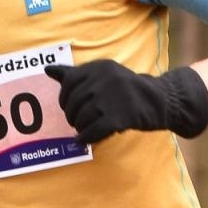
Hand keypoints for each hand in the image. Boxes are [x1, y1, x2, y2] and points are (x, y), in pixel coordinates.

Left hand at [44, 60, 207, 144]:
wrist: (160, 100)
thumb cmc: (128, 89)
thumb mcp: (104, 75)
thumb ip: (75, 74)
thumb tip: (46, 69)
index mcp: (99, 67)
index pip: (69, 83)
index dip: (65, 99)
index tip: (70, 107)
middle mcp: (104, 80)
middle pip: (73, 103)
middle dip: (72, 116)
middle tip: (78, 122)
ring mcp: (111, 98)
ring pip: (81, 118)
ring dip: (80, 128)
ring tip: (85, 129)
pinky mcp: (118, 117)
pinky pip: (92, 131)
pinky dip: (85, 138)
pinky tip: (85, 140)